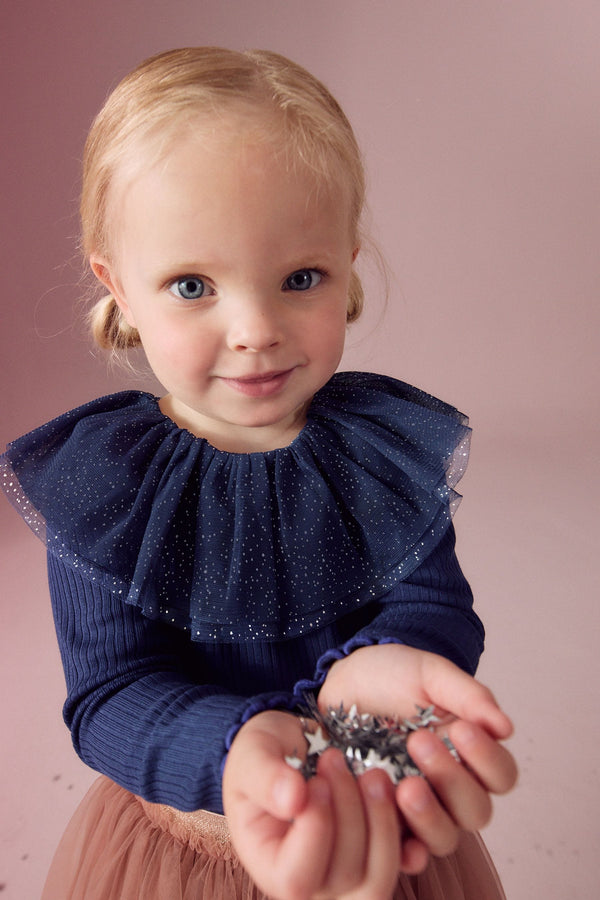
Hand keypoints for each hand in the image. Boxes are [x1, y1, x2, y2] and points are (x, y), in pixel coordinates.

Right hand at [223, 709, 406, 899]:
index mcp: (272, 865)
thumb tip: (293, 799)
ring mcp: (349, 872)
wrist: (295, 743)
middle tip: (336, 760)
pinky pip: (404, 860)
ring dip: (383, 822)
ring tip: (374, 774)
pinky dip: (410, 830)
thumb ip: (265, 776)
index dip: (314, 831)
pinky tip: (402, 792)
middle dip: (349, 812)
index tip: (316, 781)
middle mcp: (313, 881)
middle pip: (344, 876)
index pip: (296, 878)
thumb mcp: (253, 754)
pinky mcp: (378, 851)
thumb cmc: (266, 754)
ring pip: (378, 878)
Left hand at [318, 644, 517, 863]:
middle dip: (452, 781)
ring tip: (403, 785)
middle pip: (476, 811)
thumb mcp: (430, 674)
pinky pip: (405, 851)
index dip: (487, 759)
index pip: (501, 774)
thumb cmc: (392, 675)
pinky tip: (393, 834)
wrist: (342, 680)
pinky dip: (405, 851)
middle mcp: (452, 788)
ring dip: (429, 817)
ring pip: (445, 837)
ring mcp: (420, 808)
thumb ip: (468, 696)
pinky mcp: (386, 819)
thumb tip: (505, 728)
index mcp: (471, 753)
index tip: (460, 729)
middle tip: (418, 742)